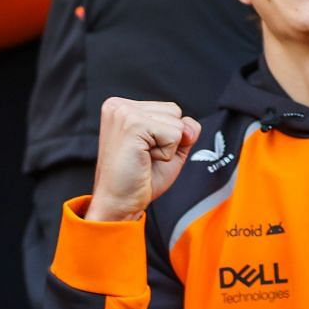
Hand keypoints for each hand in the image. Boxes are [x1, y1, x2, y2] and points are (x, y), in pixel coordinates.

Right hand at [85, 98, 200, 222]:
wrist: (118, 203)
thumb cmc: (137, 179)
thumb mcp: (168, 149)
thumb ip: (184, 131)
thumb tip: (190, 126)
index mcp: (122, 107)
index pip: (169, 109)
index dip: (166, 136)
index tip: (142, 151)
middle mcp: (119, 105)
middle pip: (174, 111)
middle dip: (168, 139)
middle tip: (143, 156)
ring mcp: (124, 113)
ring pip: (176, 122)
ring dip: (167, 146)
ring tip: (143, 158)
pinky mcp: (133, 125)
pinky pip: (174, 134)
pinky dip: (166, 153)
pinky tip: (144, 160)